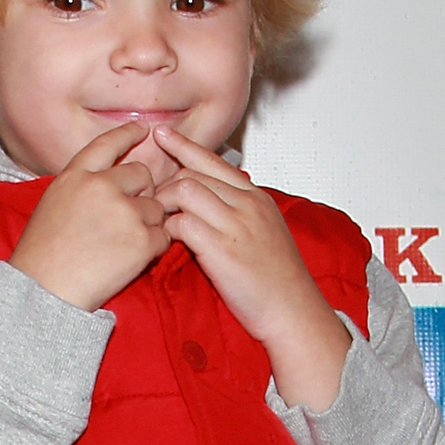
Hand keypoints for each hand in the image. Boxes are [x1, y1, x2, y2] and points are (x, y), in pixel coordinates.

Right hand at [9, 124, 171, 310]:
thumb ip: (81, 186)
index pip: (108, 144)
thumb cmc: (41, 255)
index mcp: (77, 176)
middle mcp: (102, 187)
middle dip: (142, 192)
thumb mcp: (53, 203)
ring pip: (156, 207)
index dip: (128, 134)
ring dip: (149, 223)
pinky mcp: (141, 241)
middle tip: (128, 217)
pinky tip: (135, 259)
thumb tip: (108, 182)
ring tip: (124, 245)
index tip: (144, 129)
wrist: (44, 291)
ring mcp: (124, 212)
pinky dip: (155, 248)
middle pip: (142, 175)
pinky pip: (164, 236)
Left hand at [155, 133, 350, 410]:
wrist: (292, 309)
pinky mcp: (221, 249)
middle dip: (166, 184)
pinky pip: (183, 224)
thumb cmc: (278, 279)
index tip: (162, 134)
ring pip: (185, 191)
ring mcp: (235, 224)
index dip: (184, 146)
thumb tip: (213, 202)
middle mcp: (246, 204)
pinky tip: (166, 241)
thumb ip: (241, 212)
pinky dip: (168, 229)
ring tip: (158, 221)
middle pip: (194, 173)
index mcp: (256, 197)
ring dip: (164, 204)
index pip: (214, 161)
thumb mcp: (266, 232)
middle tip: (152, 201)